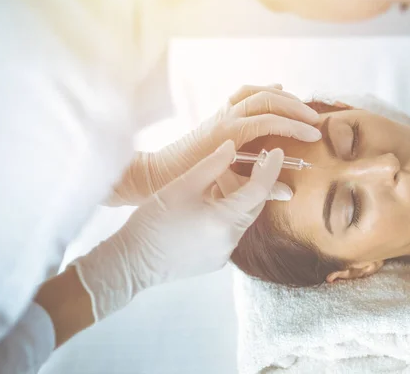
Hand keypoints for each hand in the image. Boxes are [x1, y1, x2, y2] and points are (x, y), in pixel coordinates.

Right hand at [71, 140, 286, 320]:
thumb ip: (212, 164)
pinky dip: (224, 218)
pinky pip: (228, 234)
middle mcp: (230, 241)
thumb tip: (233, 147)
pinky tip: (204, 208)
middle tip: (239, 165)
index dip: (270, 168)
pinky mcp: (214, 262)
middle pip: (252, 207)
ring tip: (212, 186)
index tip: (277, 151)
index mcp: (224, 220)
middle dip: (250, 184)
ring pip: (240, 220)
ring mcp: (223, 255)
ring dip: (234, 201)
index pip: (259, 190)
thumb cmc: (153, 221)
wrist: (131, 261)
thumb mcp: (183, 185)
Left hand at [106, 84, 319, 204]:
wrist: (155, 173)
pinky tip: (275, 93)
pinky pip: (242, 94)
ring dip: (280, 95)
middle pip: (266, 98)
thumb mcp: (224, 187)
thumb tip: (288, 191)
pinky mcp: (217, 114)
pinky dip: (262, 91)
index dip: (295, 127)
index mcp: (228, 133)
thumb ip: (258, 187)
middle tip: (315, 120)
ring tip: (301, 106)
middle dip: (294, 107)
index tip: (315, 136)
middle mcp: (225, 117)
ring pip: (254, 91)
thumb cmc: (186, 181)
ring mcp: (220, 113)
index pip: (270, 121)